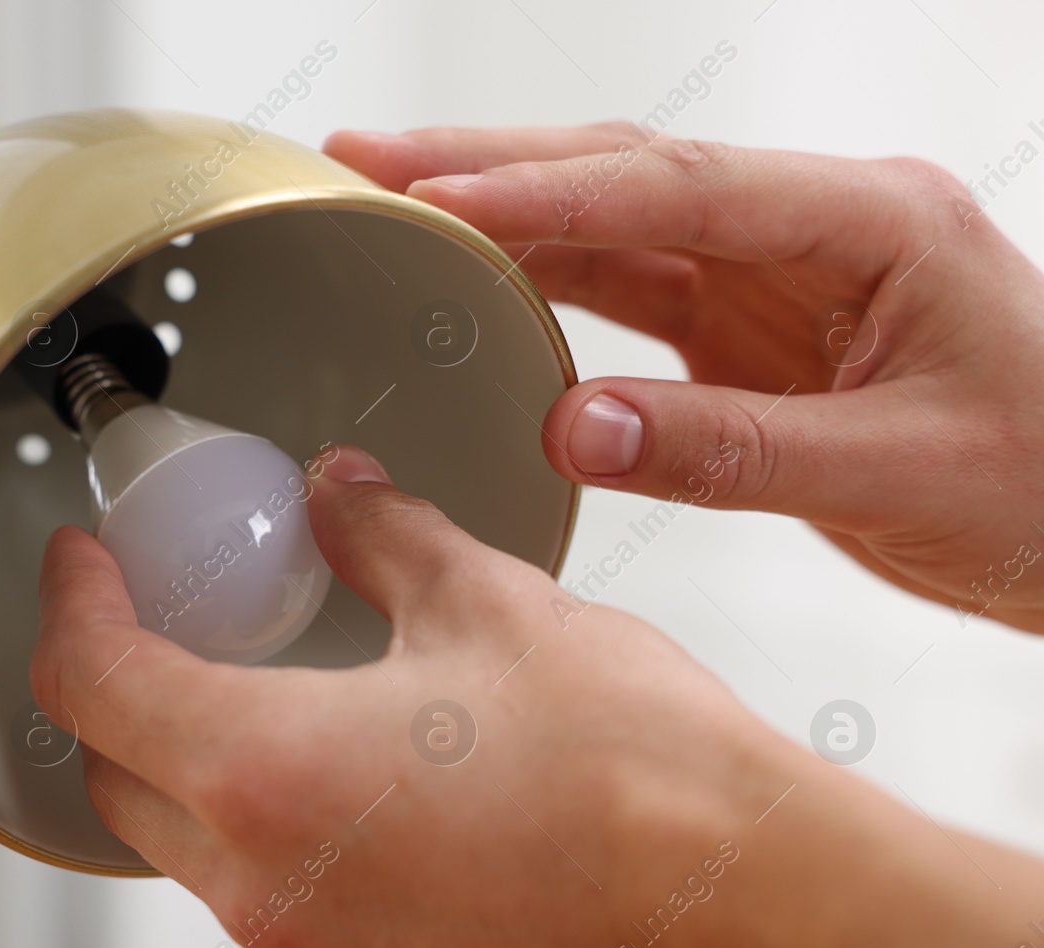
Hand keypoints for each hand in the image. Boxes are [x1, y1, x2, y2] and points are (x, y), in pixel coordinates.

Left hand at [31, 448, 1043, 947]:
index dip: (69, 605)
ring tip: (282, 695)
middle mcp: (269, 888)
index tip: (83, 565)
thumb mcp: (496, 611)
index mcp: (267, 773)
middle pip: (120, 777)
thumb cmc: (648, 791)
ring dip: (207, 769)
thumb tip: (344, 502)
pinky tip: (373, 793)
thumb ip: (388, 543)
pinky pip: (289, 911)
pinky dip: (289, 840)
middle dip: (121, 691)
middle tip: (167, 622)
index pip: (90, 680)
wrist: (761, 939)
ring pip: (201, 852)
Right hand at [324, 124, 1043, 632]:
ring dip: (504, 209)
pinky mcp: (753, 326)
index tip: (433, 199)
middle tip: (367, 155)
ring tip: (391, 195)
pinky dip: (547, 281)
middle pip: (629, 172)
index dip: (547, 193)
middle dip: (492, 162)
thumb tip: (574, 429)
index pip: (681, 188)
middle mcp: (819, 227)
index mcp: (875, 223)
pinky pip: (631, 289)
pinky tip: (476, 276)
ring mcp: (781, 273)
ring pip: (617, 221)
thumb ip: (730, 451)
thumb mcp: (897, 475)